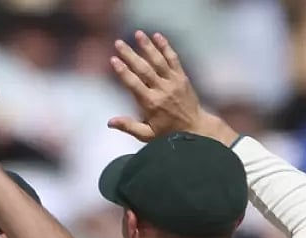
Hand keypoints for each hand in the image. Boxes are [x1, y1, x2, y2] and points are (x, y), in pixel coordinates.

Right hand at [107, 31, 236, 144]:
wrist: (195, 127)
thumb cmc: (168, 133)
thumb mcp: (146, 135)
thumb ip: (128, 126)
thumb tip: (110, 122)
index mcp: (151, 103)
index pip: (134, 84)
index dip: (123, 71)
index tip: (113, 59)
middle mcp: (162, 90)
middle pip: (144, 69)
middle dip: (130, 54)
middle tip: (119, 43)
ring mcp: (174, 82)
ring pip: (158, 60)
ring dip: (147, 46)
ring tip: (137, 34)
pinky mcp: (182, 77)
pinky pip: (173, 59)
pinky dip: (166, 47)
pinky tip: (157, 36)